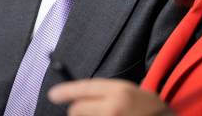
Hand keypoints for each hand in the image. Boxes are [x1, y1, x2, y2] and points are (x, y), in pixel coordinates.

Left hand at [48, 78, 173, 115]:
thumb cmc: (148, 108)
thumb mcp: (129, 91)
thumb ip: (106, 93)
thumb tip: (78, 98)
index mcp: (118, 91)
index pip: (84, 88)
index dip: (65, 91)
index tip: (53, 94)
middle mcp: (112, 108)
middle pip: (77, 109)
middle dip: (78, 110)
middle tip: (88, 111)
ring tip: (102, 115)